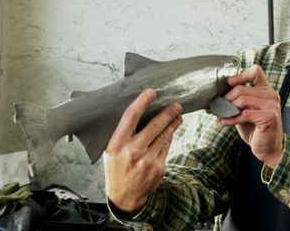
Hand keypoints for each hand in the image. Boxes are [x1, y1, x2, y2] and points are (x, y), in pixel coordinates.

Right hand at [103, 89, 182, 213]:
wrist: (124, 196)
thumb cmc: (116, 168)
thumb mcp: (110, 151)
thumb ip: (122, 134)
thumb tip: (138, 110)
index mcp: (116, 145)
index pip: (130, 117)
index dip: (142, 102)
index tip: (151, 92)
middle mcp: (132, 152)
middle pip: (154, 126)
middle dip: (167, 113)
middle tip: (176, 104)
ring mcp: (147, 161)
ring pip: (164, 136)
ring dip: (172, 124)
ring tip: (178, 115)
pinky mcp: (158, 168)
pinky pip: (166, 147)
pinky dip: (169, 137)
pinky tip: (171, 131)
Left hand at [218, 65, 283, 168]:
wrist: (268, 148)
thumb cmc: (256, 129)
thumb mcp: (246, 110)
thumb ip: (239, 100)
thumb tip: (219, 94)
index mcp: (266, 90)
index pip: (255, 72)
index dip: (240, 76)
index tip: (229, 84)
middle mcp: (271, 95)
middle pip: (241, 88)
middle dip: (226, 98)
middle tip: (218, 106)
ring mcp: (271, 106)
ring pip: (242, 100)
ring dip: (227, 108)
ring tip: (221, 114)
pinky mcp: (269, 117)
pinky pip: (244, 114)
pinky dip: (231, 118)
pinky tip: (226, 122)